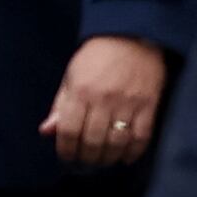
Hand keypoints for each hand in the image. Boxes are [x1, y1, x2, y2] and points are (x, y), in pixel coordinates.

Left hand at [43, 34, 168, 166]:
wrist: (132, 34)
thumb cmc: (97, 56)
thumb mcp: (72, 76)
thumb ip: (60, 105)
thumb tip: (47, 132)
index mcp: (80, 91)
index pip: (68, 131)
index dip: (65, 150)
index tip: (67, 157)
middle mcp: (103, 99)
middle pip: (92, 141)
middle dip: (86, 158)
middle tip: (85, 163)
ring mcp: (128, 102)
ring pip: (116, 142)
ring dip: (108, 158)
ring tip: (104, 160)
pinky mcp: (149, 103)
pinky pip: (142, 135)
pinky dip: (133, 151)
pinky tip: (126, 157)